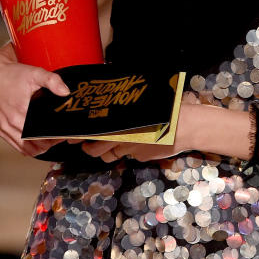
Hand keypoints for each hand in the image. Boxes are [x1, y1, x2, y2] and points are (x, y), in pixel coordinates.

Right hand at [0, 43, 70, 156]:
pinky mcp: (0, 129)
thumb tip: (65, 92)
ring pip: (25, 150)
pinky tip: (36, 139)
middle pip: (34, 147)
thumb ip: (52, 81)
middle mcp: (10, 124)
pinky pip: (16, 145)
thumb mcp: (35, 73)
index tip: (62, 134)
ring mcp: (4, 128)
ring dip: (38, 148)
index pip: (40, 138)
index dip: (53, 139)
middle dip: (49, 144)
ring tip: (49, 138)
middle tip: (58, 136)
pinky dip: (27, 146)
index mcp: (20, 113)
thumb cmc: (12, 74)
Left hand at [81, 99, 239, 163]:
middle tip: (88, 143)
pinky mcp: (141, 157)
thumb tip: (119, 100)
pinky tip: (134, 143)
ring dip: (106, 153)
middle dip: (89, 148)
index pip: (92, 135)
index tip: (73, 136)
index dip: (81, 137)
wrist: (185, 126)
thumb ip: (129, 107)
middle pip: (96, 151)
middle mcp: (122, 141)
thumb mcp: (144, 103)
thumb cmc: (166, 109)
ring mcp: (131, 151)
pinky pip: (129, 156)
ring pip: (110, 157)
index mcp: (119, 126)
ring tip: (107, 145)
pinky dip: (128, 152)